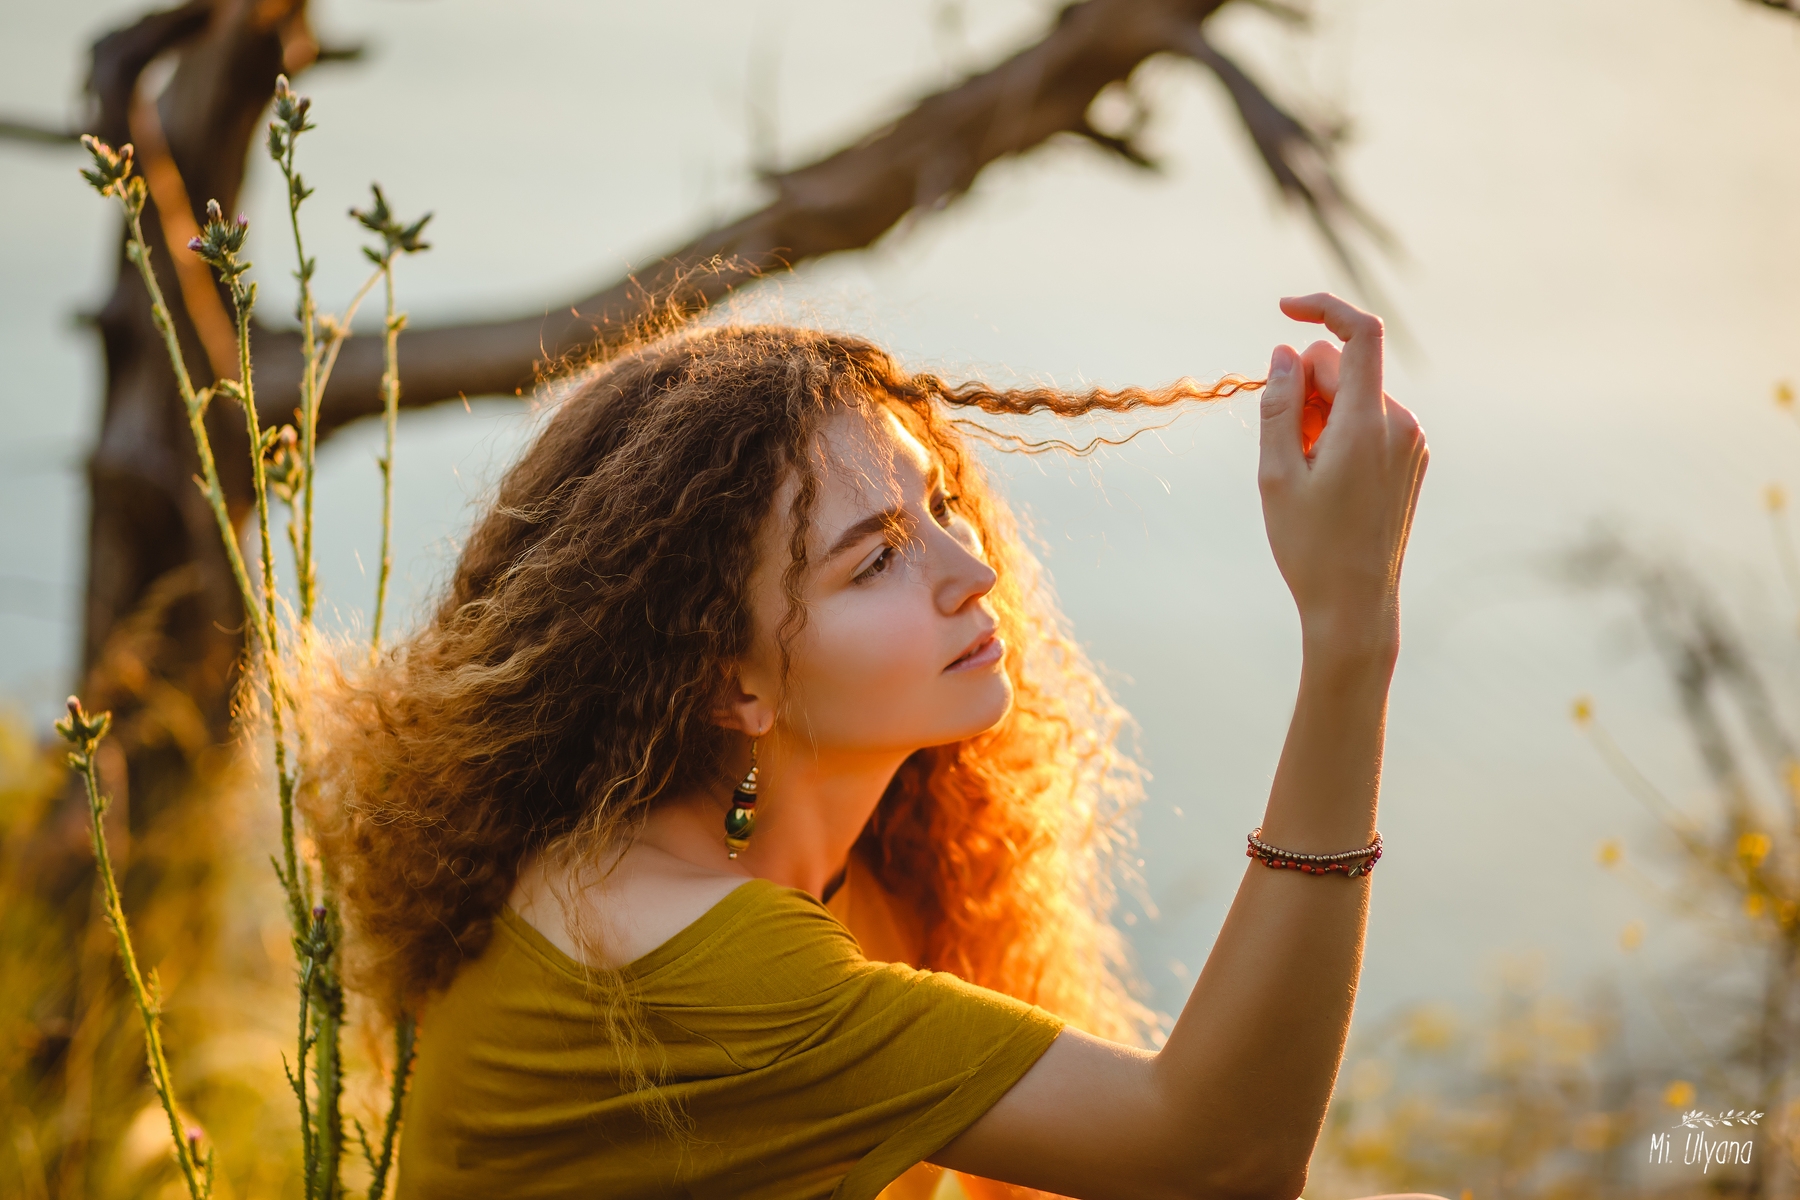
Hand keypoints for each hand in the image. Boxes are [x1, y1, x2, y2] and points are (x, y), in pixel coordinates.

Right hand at [1259, 293, 1427, 660]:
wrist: (1355, 605)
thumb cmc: (1310, 545)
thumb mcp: (1276, 474)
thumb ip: (1280, 406)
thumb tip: (1285, 353)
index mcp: (1368, 424)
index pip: (1359, 335)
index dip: (1322, 309)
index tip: (1283, 310)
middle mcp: (1400, 424)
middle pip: (1345, 369)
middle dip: (1305, 386)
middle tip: (1280, 444)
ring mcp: (1411, 442)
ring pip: (1354, 395)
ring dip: (1319, 413)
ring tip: (1303, 472)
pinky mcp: (1410, 458)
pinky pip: (1368, 419)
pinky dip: (1337, 430)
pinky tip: (1323, 480)